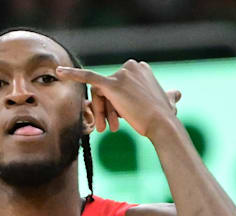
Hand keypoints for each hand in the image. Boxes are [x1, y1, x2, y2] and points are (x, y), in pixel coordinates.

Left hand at [56, 60, 180, 137]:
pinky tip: (59, 72)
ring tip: (106, 128)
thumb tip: (177, 94)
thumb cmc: (164, 117)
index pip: (118, 86)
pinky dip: (73, 74)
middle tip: (108, 128)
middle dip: (106, 110)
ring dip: (101, 113)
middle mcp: (131, 66)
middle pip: (107, 90)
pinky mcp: (111, 84)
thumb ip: (169, 95)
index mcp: (140, 68)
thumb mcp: (167, 102)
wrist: (161, 124)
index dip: (117, 105)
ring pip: (101, 95)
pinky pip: (88, 77)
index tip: (123, 119)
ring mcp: (121, 74)